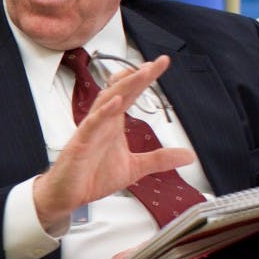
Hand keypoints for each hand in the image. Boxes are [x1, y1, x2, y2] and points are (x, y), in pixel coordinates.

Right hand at [32, 55, 195, 231]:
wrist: (69, 195)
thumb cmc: (94, 176)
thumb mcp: (135, 167)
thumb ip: (160, 159)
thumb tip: (189, 155)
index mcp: (114, 123)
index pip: (131, 94)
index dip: (145, 78)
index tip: (162, 63)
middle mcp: (103, 120)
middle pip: (120, 90)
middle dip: (138, 75)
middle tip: (156, 63)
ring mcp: (91, 129)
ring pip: (107, 100)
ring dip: (123, 86)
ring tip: (141, 74)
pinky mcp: (81, 142)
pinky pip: (92, 123)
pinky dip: (104, 111)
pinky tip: (117, 101)